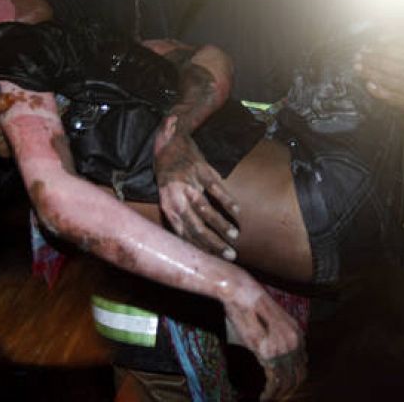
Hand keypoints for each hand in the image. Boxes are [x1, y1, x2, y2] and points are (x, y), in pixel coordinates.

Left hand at [153, 116, 240, 258]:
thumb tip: (191, 241)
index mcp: (168, 207)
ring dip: (223, 226)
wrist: (169, 142)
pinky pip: (216, 189)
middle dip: (214, 244)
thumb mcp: (166, 196)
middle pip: (196, 228)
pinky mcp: (202, 171)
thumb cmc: (167, 174)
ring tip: (235, 236)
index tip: (213, 261)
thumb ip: (178, 216)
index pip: (183, 234)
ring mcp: (190, 184)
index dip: (199, 249)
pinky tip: (237, 212)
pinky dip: (228, 202)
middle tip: (229, 255)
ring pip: (207, 210)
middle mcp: (177, 198)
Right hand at [222, 280, 306, 400]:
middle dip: (288, 390)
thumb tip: (270, 355)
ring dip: (278, 394)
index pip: (302, 365)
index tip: (284, 388)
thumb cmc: (250, 307)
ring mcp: (283, 347)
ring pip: (287, 381)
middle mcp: (295, 341)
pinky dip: (270, 393)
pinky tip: (263, 398)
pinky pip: (274, 381)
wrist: (243, 294)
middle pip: (298, 376)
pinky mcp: (269, 352)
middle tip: (278, 398)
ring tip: (269, 399)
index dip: (294, 380)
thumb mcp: (271, 324)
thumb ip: (276, 340)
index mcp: (297, 333)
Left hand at [353, 32, 403, 112]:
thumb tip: (380, 38)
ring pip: (387, 81)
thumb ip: (400, 41)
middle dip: (370, 61)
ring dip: (369, 74)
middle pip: (388, 66)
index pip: (393, 51)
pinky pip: (390, 97)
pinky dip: (377, 91)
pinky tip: (368, 84)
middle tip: (357, 57)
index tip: (365, 47)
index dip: (376, 49)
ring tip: (358, 68)